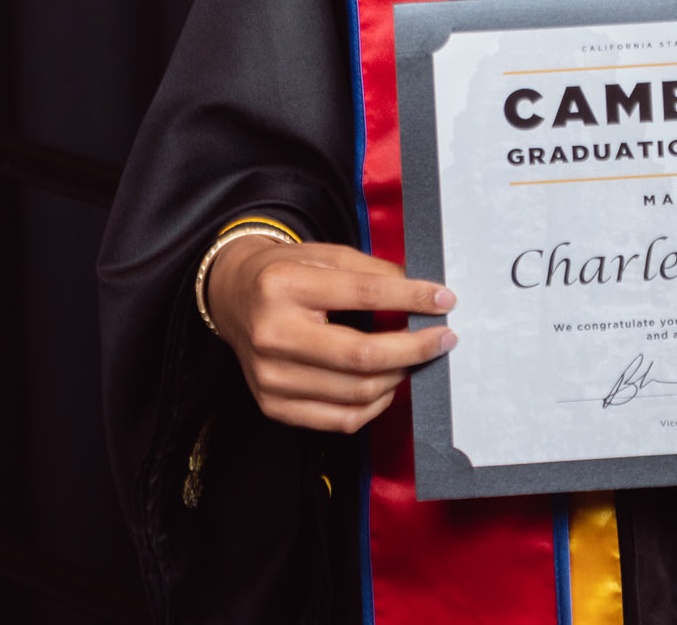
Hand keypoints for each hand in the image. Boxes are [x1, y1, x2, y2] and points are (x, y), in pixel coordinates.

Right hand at [203, 239, 456, 433]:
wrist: (231, 298)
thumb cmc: (284, 274)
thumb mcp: (323, 255)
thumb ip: (372, 271)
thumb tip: (424, 295)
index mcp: (285, 286)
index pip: (364, 294)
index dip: (412, 298)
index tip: (445, 300)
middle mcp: (273, 335)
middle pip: (362, 356)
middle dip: (415, 348)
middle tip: (444, 338)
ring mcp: (270, 377)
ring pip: (356, 393)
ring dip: (399, 375)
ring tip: (414, 357)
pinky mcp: (273, 405)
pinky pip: (340, 420)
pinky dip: (374, 406)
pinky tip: (387, 383)